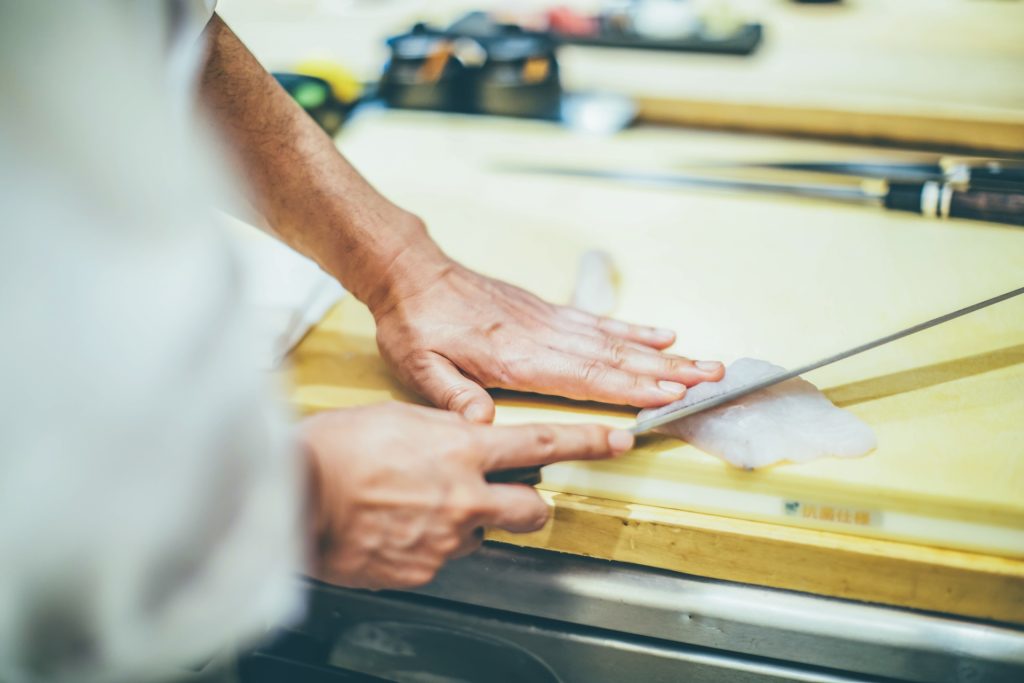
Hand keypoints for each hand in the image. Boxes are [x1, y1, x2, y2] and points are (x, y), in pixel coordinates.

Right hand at [301, 402, 632, 588]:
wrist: (292, 498)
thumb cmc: (335, 449)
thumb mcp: (398, 416)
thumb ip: (446, 427)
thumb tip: (467, 434)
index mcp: (462, 450)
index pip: (541, 445)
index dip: (587, 442)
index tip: (616, 438)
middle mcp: (465, 498)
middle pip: (533, 509)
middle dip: (530, 502)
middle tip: (510, 493)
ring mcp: (446, 540)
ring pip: (485, 534)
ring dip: (470, 522)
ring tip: (422, 506)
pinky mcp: (423, 570)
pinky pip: (444, 557)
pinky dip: (432, 543)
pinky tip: (400, 527)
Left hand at [372, 254, 724, 422]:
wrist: (413, 273)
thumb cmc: (416, 325)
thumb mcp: (420, 368)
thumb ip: (453, 397)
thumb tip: (482, 426)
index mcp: (516, 358)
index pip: (585, 377)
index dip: (630, 388)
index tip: (670, 394)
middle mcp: (542, 337)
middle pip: (614, 358)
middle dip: (666, 372)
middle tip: (711, 379)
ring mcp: (548, 321)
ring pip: (615, 340)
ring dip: (661, 354)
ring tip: (702, 361)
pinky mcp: (546, 311)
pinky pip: (597, 321)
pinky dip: (632, 329)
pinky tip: (659, 335)